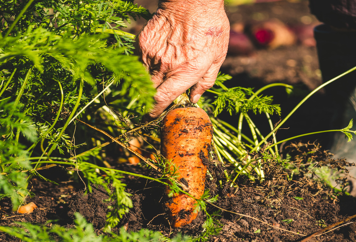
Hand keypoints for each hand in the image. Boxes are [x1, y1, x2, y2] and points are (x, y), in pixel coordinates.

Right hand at [137, 0, 229, 117]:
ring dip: (144, 86)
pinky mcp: (143, 42)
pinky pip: (138, 62)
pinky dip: (142, 68)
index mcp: (186, 72)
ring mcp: (151, 54)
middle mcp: (166, 66)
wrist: (193, 0)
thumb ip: (206, 81)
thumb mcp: (217, 57)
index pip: (162, 100)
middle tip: (149, 106)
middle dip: (147, 103)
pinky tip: (153, 65)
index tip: (152, 117)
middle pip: (148, 93)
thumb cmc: (211, 27)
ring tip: (151, 86)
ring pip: (141, 79)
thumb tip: (194, 99)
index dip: (154, 112)